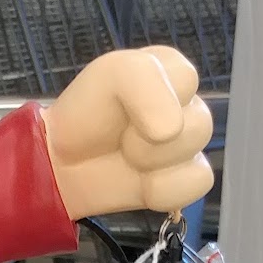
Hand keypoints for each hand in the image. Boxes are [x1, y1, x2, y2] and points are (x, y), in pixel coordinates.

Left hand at [44, 47, 213, 220]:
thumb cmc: (87, 111)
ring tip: (128, 157)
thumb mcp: (111, 73)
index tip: (121, 103)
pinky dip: (165, 189)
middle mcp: (188, 107)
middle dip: (148, 137)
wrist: (62, 162)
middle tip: (122, 138)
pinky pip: (198, 184)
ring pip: (198, 155)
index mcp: (174, 72)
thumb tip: (171, 130)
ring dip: (153, 162)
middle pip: (199, 124)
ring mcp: (189, 146)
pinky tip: (143, 183)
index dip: (150, 97)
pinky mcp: (186, 180)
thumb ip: (144, 81)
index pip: (187, 81)